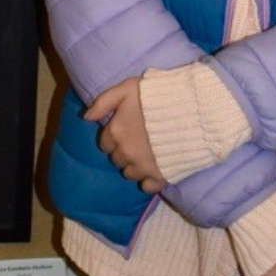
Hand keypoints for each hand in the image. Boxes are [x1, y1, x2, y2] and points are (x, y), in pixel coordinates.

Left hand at [85, 77, 164, 192]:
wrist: (190, 110)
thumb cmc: (155, 95)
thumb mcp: (125, 88)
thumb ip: (102, 102)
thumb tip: (85, 117)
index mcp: (115, 132)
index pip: (104, 143)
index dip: (114, 136)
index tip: (124, 130)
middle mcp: (125, 153)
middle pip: (116, 159)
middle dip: (123, 150)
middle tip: (137, 139)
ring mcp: (142, 167)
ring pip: (129, 173)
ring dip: (134, 165)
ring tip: (146, 152)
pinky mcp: (160, 176)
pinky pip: (146, 187)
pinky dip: (148, 180)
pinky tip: (155, 167)